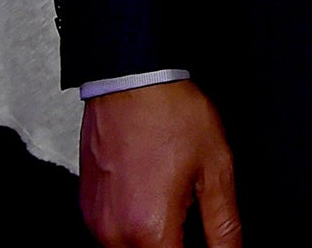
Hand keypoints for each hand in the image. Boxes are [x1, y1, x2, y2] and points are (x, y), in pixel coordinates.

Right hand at [80, 81, 241, 247]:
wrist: (132, 80)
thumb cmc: (173, 116)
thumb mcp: (216, 169)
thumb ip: (224, 225)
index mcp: (148, 230)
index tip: (212, 245)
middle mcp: (113, 234)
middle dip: (175, 246)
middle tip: (193, 218)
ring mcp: (95, 223)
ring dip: (156, 241)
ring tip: (175, 203)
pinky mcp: (87, 209)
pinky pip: (113, 237)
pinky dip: (136, 230)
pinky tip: (155, 198)